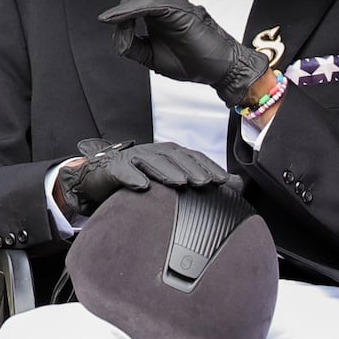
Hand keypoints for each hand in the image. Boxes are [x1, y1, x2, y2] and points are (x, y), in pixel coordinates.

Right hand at [57, 138, 229, 217]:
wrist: (100, 178)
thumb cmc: (141, 180)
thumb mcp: (172, 180)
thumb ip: (203, 179)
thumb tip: (237, 184)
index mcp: (170, 154)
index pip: (193, 157)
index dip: (208, 167)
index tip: (223, 181)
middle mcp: (154, 152)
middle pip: (175, 157)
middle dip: (192, 169)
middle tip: (205, 183)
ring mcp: (133, 158)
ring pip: (152, 162)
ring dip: (167, 172)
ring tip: (180, 184)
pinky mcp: (113, 168)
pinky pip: (123, 171)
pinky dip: (133, 177)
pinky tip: (142, 187)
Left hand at [65, 0, 269, 104]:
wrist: (218, 69)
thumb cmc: (190, 60)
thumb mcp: (149, 55)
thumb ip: (129, 43)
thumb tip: (114, 29)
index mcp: (151, 6)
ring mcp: (169, 1)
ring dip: (119, 15)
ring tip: (120, 32)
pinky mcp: (177, 9)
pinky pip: (145, 6)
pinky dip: (125, 13)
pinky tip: (109, 19)